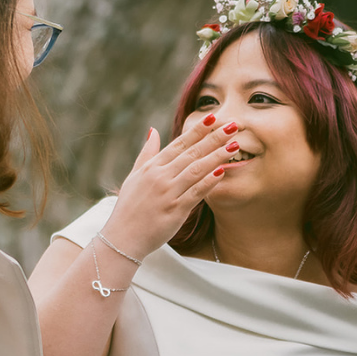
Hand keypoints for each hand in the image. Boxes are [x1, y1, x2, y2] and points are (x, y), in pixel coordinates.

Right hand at [102, 117, 237, 259]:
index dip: (197, 130)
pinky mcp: (176, 210)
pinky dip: (209, 181)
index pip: (179, 144)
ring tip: (234, 146)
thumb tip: (153, 131)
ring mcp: (168, 193)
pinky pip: (196, 193)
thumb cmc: (129, 208)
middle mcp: (160, 177)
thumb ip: (147, 153)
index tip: (212, 117)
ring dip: (216, 156)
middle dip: (213, 138)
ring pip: (196, 170)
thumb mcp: (134, 176)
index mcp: (152, 167)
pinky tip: (222, 171)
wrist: (122, 238)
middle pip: (192, 153)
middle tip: (232, 125)